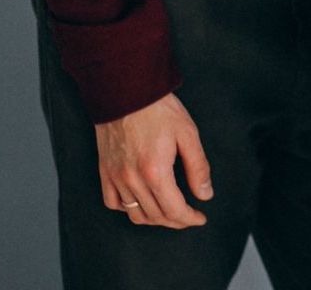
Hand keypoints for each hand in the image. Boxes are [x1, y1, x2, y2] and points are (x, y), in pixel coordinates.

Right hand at [94, 93, 212, 228]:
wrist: (125, 89)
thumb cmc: (158, 109)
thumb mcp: (187, 133)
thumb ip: (198, 167)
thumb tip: (205, 194)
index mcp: (155, 172)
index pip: (174, 210)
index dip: (190, 219)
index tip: (200, 218)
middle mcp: (133, 179)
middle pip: (156, 216)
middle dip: (176, 221)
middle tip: (189, 215)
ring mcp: (116, 177)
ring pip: (134, 214)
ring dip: (154, 218)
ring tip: (169, 211)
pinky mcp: (105, 170)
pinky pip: (112, 202)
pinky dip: (127, 209)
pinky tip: (140, 202)